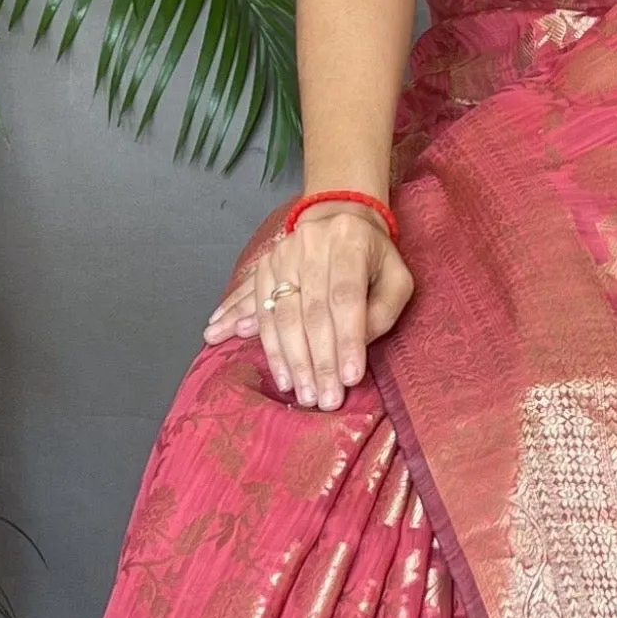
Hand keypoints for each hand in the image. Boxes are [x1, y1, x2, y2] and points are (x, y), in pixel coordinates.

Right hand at [204, 202, 413, 408]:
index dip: (346, 341)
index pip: (346, 298)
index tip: (348, 379)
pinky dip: (241, 325)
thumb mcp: (396, 279)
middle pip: (310, 311)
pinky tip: (220, 339)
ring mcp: (283, 254)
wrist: (340, 218)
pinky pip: (253, 301)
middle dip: (317, 362)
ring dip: (286, 357)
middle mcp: (311, 245)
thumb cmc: (374, 258)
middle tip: (322, 399)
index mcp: (350, 243)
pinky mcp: (265, 265)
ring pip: (281, 313)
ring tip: (295, 390)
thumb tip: (354, 347)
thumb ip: (382, 312)